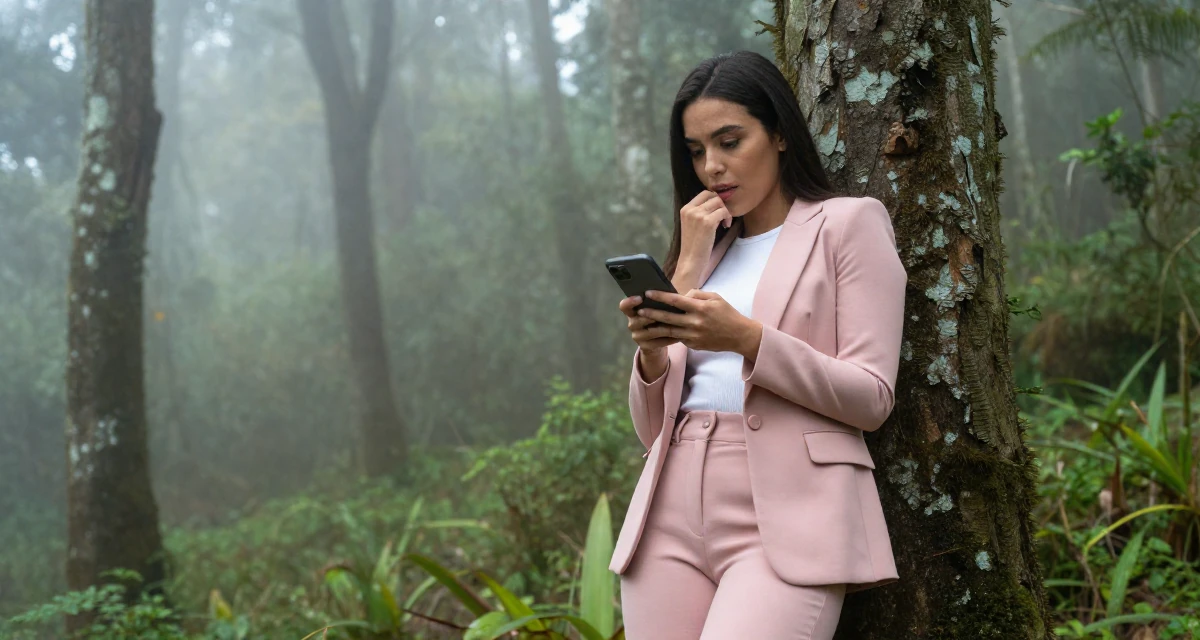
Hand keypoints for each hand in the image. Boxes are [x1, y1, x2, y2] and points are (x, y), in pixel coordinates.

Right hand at [619, 295, 680, 352]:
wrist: (656, 338)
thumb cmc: (659, 316)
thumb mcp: (656, 307)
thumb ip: (659, 300)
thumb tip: (670, 291)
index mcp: (632, 311)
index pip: (624, 306)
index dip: (630, 302)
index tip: (640, 297)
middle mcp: (632, 324)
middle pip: (636, 320)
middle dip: (649, 316)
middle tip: (659, 312)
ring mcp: (637, 336)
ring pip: (649, 332)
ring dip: (662, 327)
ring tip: (675, 323)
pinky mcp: (645, 346)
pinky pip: (658, 342)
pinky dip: (669, 338)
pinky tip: (680, 335)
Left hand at [636, 290, 762, 357]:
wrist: (740, 336)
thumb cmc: (727, 313)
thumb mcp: (715, 298)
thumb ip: (697, 294)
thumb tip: (681, 295)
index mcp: (700, 308)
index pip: (676, 301)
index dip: (660, 296)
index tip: (648, 292)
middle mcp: (696, 323)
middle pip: (669, 317)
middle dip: (652, 313)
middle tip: (639, 310)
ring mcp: (694, 336)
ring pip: (670, 331)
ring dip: (655, 327)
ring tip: (643, 323)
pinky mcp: (694, 345)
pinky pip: (678, 338)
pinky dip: (667, 335)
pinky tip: (657, 331)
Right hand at [678, 191, 733, 265]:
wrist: (691, 261)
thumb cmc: (694, 245)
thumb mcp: (692, 224)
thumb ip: (700, 212)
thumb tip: (717, 201)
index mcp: (685, 209)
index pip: (704, 193)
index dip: (715, 200)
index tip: (718, 212)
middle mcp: (690, 209)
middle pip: (713, 196)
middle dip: (721, 205)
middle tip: (723, 218)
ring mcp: (698, 215)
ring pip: (719, 202)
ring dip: (726, 212)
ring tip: (725, 223)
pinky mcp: (708, 222)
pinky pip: (724, 212)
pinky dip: (728, 218)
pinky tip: (726, 226)